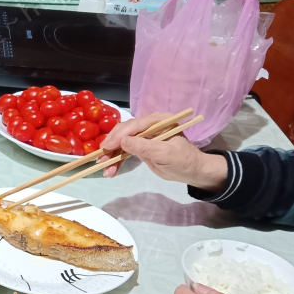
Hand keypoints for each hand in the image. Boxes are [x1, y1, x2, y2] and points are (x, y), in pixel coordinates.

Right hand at [99, 112, 228, 190]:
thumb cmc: (183, 161)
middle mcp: (148, 125)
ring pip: (121, 143)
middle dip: (111, 146)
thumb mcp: (164, 154)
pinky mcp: (139, 146)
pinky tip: (111, 170)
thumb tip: (123, 141)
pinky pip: (124, 151)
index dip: (119, 135)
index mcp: (158, 121)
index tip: (107, 147)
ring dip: (112, 156)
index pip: (134, 125)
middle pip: (124, 132)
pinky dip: (116, 160)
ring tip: (106, 170)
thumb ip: (143, 146)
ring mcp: (143, 136)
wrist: (192, 172)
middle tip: (101, 158)